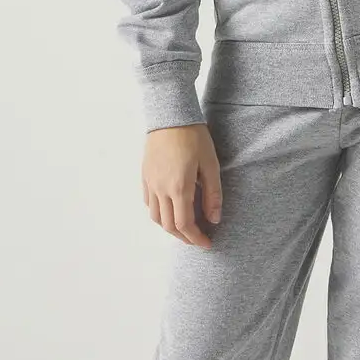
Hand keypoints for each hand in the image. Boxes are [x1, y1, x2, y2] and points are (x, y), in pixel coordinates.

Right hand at [141, 123, 222, 246]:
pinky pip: (148, 203)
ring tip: (185, 227)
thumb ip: (213, 194)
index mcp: (178, 188)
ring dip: (170, 228)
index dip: (196, 238)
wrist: (170, 115)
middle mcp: (160, 189)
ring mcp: (150, 183)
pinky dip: (159, 213)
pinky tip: (170, 209)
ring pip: (155, 217)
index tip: (207, 243)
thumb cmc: (194, 137)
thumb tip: (214, 219)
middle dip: (184, 237)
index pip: (185, 224)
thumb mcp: (211, 165)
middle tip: (198, 239)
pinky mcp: (145, 176)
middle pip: (168, 226)